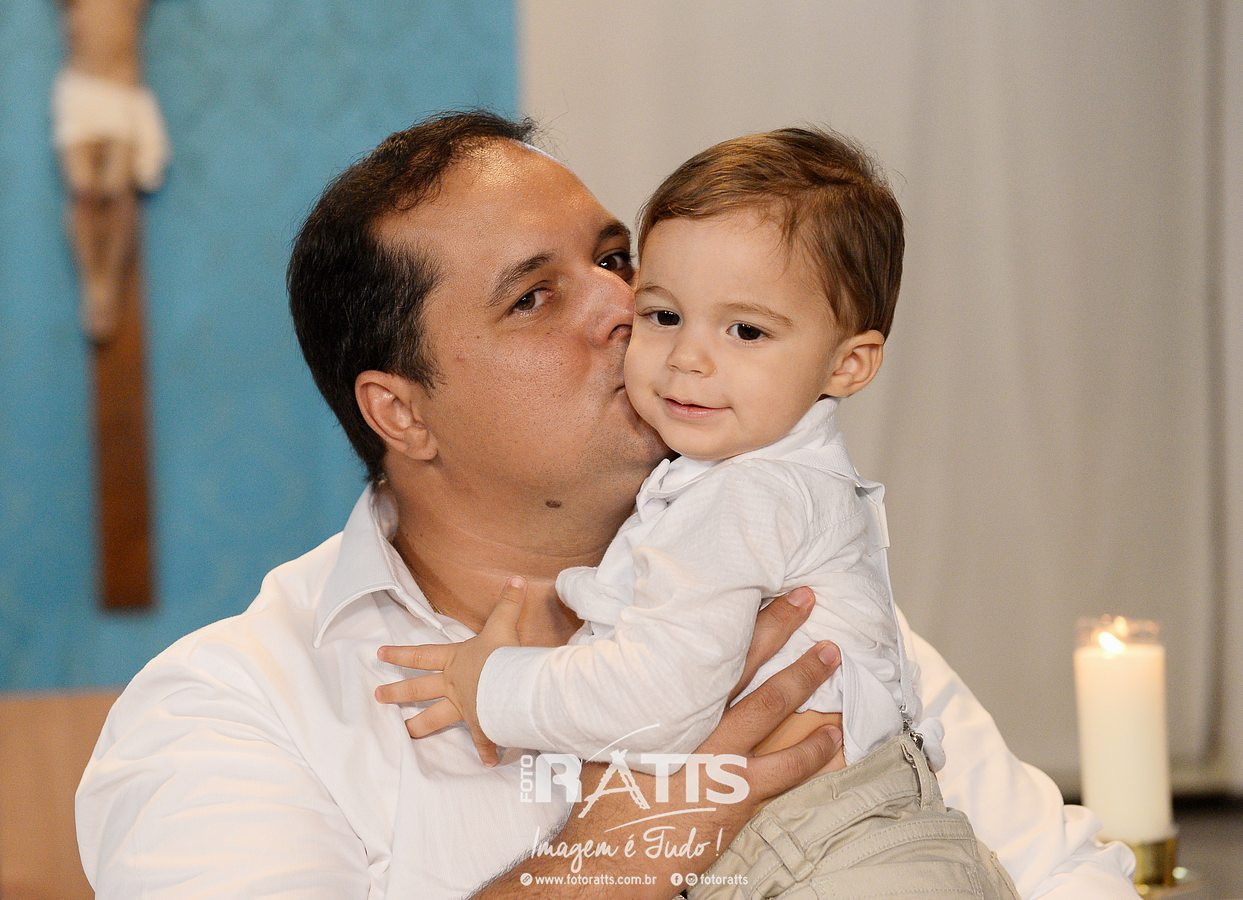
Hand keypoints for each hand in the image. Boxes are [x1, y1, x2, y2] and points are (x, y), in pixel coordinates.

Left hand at [375, 575, 526, 765]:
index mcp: (455, 660)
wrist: (509, 682)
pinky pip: (482, 739)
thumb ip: (509, 602)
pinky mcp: (481, 723)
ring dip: (419, 728)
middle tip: (377, 697)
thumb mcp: (504, 624)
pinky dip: (486, 749)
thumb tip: (517, 578)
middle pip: (418, 689)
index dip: (400, 654)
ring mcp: (464, 706)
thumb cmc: (502, 654)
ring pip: (434, 719)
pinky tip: (488, 761)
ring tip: (405, 736)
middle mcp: (453, 684)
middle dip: (396, 693)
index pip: (421, 655)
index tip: (379, 654)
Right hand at [475, 587, 842, 896]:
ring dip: (804, 674)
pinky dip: (814, 750)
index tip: (747, 587)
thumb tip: (631, 674)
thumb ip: (624, 707)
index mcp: (658, 701)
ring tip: (831, 650)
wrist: (609, 856)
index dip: (726, 617)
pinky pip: (786, 767)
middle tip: (804, 595)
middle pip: (739, 660)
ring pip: (770, 704)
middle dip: (774, 624)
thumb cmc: (603, 800)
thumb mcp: (603, 740)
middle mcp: (690, 719)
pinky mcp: (736, 793)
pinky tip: (835, 735)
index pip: (698, 648)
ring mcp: (717, 755)